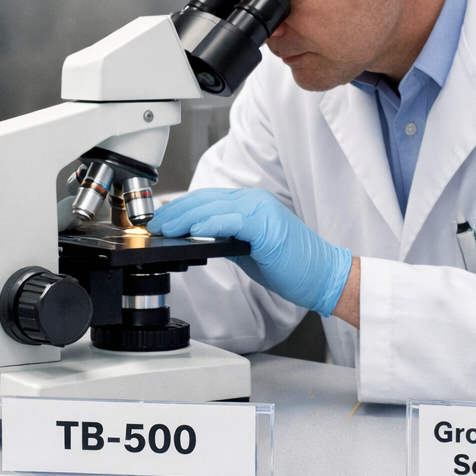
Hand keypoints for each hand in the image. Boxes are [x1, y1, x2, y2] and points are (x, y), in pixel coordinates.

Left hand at [150, 188, 353, 315]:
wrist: (321, 276)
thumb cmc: (290, 265)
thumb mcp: (248, 248)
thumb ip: (225, 238)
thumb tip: (195, 239)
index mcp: (250, 203)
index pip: (206, 199)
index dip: (180, 208)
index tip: (160, 219)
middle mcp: (254, 201)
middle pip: (204, 200)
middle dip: (175, 212)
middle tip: (154, 224)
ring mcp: (260, 210)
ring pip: (212, 208)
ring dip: (184, 218)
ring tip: (164, 228)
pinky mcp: (265, 226)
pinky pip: (230, 221)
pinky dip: (208, 225)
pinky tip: (192, 232)